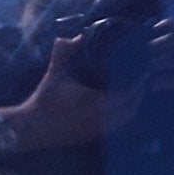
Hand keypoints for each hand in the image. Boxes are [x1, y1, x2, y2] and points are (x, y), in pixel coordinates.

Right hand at [18, 35, 146, 148]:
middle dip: (140, 94)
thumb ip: (64, 54)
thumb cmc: (44, 100)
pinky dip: (123, 116)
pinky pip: (116, 127)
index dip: (139, 84)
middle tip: (144, 81)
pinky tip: (123, 107)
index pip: (128, 94)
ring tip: (137, 92)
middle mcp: (100, 118)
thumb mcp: (55, 74)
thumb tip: (72, 37)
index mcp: (95, 102)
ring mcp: (97, 130)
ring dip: (133, 105)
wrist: (29, 128)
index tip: (144, 72)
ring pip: (126, 119)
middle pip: (132, 108)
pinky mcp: (92, 137)